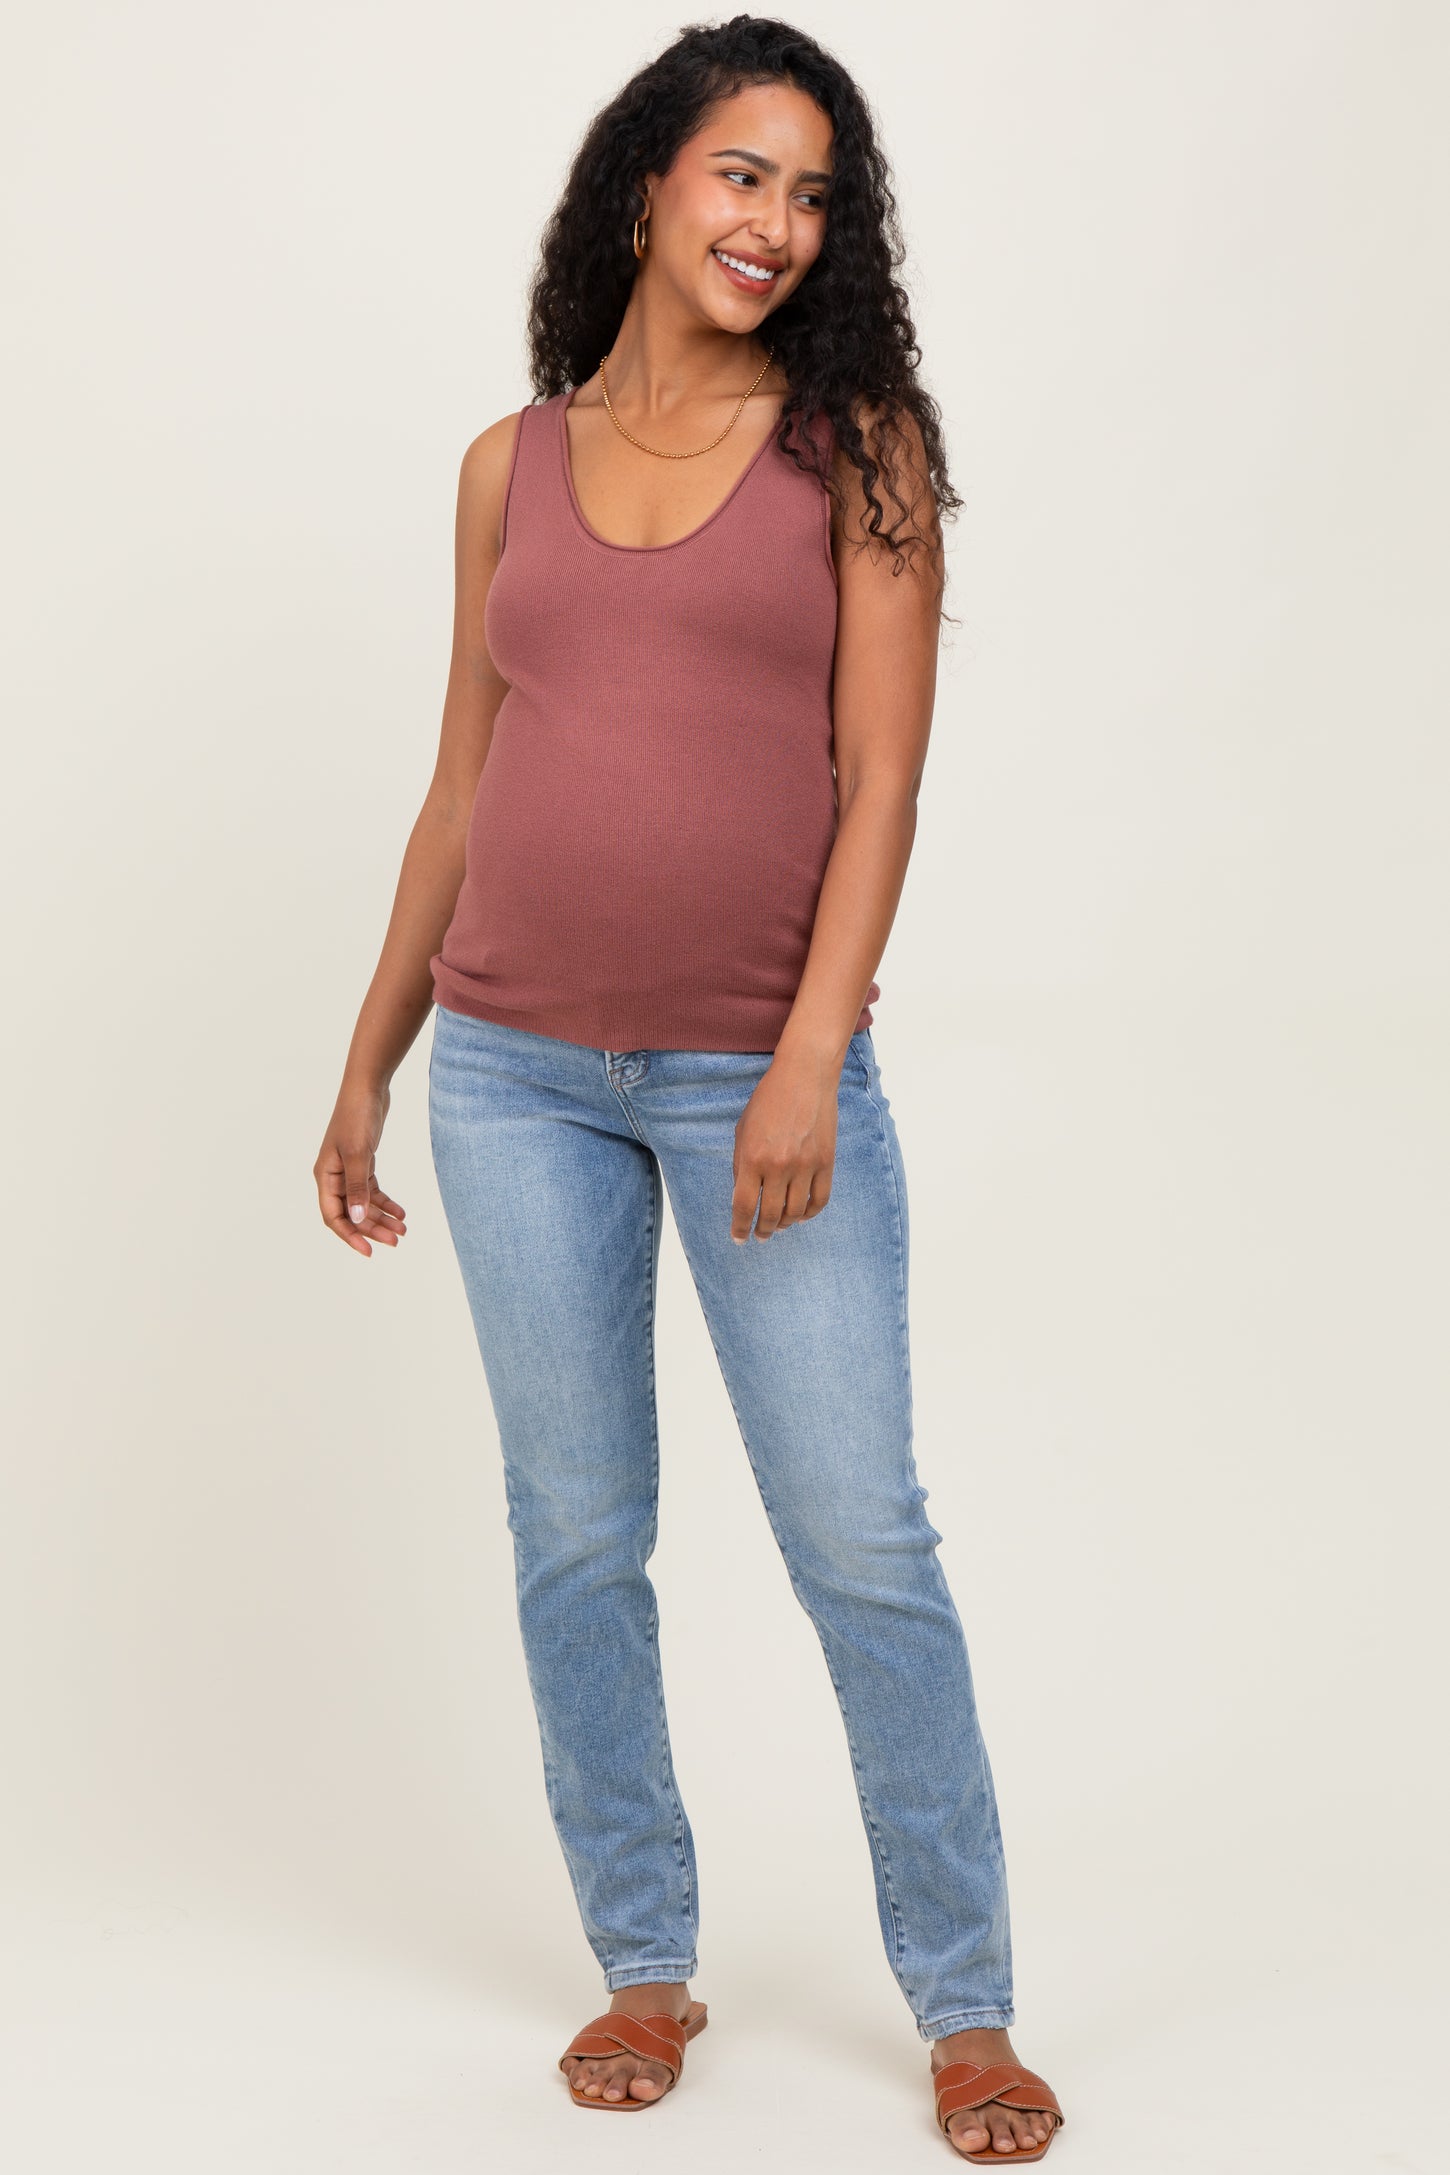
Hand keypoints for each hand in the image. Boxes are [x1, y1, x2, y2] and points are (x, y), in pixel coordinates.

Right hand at [314, 1079, 407, 1256]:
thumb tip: (356, 1219)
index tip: (369, 1251)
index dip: (350, 1236)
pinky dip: (385, 1202)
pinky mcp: (362, 1162)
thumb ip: (357, 1187)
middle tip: (396, 1241)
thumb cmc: (357, 1117)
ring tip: (403, 1230)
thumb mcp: (358, 1154)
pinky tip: (401, 1212)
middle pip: (351, 1213)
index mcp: (325, 1176)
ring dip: (381, 1218)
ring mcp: (348, 1170)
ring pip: (363, 1203)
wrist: (368, 1087)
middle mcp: (333, 1176)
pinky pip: (372, 1190)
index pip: (333, 1216)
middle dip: (372, 1229)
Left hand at [731, 1047, 840, 1241]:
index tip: (738, 1238)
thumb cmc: (768, 1101)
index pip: (743, 1206)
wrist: (804, 1077)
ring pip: (795, 1212)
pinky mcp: (826, 1162)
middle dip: (762, 1231)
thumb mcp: (743, 1130)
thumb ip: (740, 1165)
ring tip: (779, 1226)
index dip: (739, 1227)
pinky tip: (801, 1216)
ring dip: (784, 1225)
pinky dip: (809, 1213)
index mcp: (752, 1158)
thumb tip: (743, 1197)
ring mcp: (805, 1166)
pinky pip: (819, 1200)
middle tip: (759, 1236)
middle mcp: (778, 1166)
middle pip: (770, 1215)